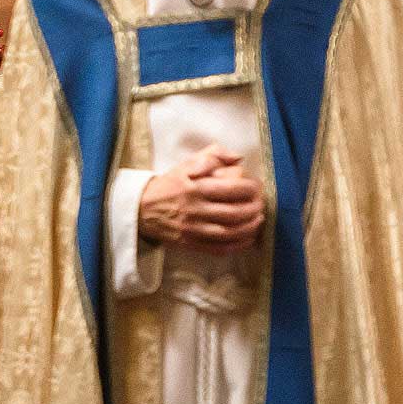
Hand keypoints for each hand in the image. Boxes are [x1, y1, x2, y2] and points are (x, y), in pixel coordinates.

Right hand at [137, 146, 264, 253]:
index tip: (257, 187)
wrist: (141, 209)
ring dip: (249, 228)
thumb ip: (213, 155)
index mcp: (195, 187)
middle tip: (261, 204)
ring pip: (229, 232)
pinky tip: (248, 239)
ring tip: (259, 220)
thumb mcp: (187, 163)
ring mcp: (193, 229)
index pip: (231, 189)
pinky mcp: (190, 243)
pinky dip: (237, 245)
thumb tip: (238, 158)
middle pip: (234, 213)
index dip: (250, 188)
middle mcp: (195, 209)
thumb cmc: (168, 184)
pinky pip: (218, 248)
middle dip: (254, 209)